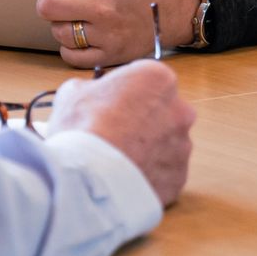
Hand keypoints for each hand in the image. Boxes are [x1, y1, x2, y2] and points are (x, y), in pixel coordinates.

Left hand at [37, 0, 199, 66]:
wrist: (171, 11)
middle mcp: (105, 9)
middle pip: (48, 7)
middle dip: (49, 1)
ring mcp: (107, 35)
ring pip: (58, 31)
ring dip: (61, 24)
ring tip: (74, 16)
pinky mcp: (109, 55)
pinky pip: (70, 55)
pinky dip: (70, 47)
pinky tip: (80, 35)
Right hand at [47, 59, 194, 206]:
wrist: (90, 174)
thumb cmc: (82, 125)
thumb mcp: (73, 91)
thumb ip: (92, 88)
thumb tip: (92, 93)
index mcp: (157, 78)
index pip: (147, 78)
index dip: (126, 90)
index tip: (111, 101)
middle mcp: (179, 109)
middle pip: (162, 110)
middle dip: (142, 118)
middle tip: (114, 129)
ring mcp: (183, 145)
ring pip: (165, 142)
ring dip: (146, 147)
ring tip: (116, 157)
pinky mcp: (179, 176)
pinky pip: (164, 171)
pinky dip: (148, 172)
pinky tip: (124, 175)